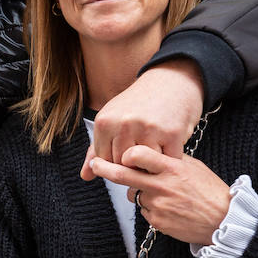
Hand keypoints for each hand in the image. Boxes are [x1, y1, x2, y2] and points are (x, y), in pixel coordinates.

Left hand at [82, 59, 202, 180]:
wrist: (172, 81)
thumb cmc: (139, 104)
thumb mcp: (112, 120)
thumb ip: (97, 149)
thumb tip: (85, 176)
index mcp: (104, 123)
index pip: (104, 162)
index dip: (116, 162)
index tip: (126, 151)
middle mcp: (123, 125)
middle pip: (123, 166)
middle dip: (133, 164)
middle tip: (143, 151)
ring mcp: (147, 129)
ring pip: (144, 167)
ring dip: (151, 163)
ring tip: (155, 147)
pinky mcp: (171, 134)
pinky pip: (166, 161)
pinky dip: (168, 159)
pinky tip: (168, 147)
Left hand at [86, 146, 230, 246]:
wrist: (224, 221)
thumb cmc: (210, 191)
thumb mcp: (193, 167)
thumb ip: (169, 159)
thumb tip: (147, 153)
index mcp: (172, 168)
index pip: (138, 155)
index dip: (126, 153)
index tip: (122, 152)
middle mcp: (162, 186)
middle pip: (123, 175)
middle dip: (104, 168)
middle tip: (95, 164)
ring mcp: (158, 205)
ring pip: (134, 195)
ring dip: (139, 192)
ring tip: (164, 194)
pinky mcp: (157, 222)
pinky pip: (144, 211)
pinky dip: (151, 208)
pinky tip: (169, 208)